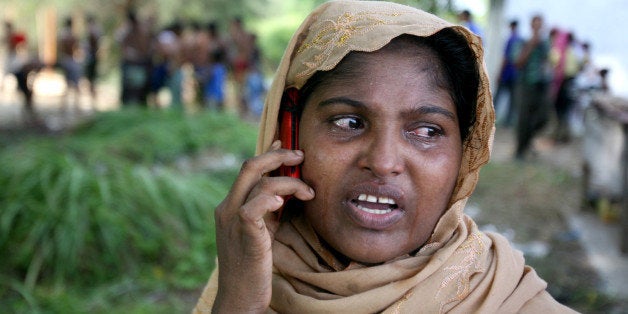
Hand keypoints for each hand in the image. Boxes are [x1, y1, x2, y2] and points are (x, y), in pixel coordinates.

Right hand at [212, 140, 314, 312]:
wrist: (239, 297)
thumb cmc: (252, 265)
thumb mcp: (260, 231)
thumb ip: (268, 210)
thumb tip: (284, 191)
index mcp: (230, 205)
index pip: (247, 169)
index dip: (267, 152)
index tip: (284, 142)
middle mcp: (226, 207)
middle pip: (250, 166)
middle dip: (278, 155)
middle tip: (300, 156)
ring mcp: (231, 219)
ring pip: (258, 182)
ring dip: (289, 182)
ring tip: (308, 193)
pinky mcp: (242, 232)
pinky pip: (253, 206)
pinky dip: (270, 198)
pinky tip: (283, 202)